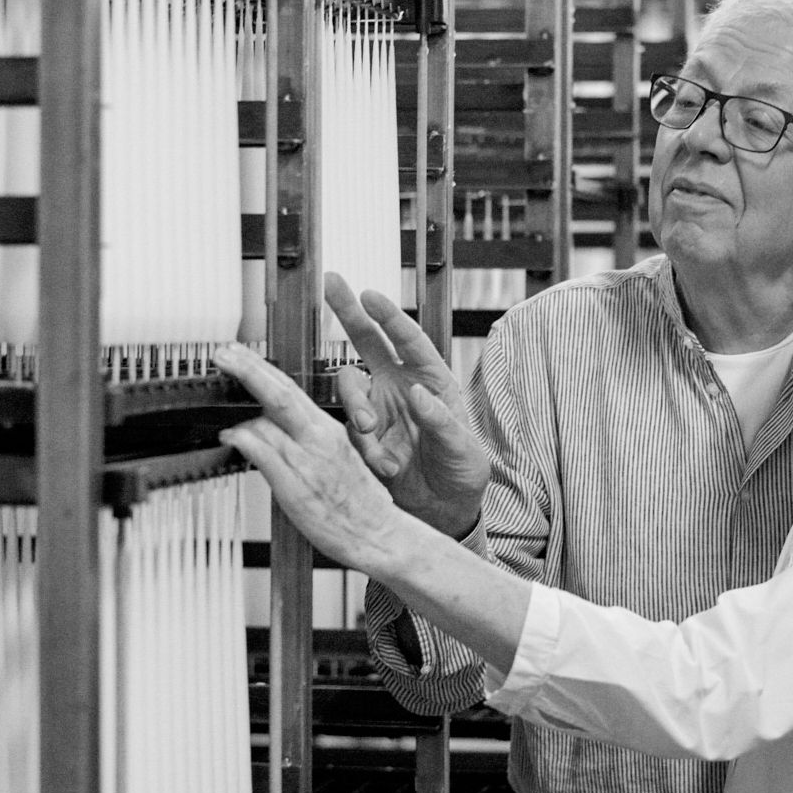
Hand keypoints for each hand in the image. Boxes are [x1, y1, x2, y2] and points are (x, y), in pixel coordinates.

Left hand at [215, 344, 412, 573]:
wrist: (379, 535)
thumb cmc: (360, 504)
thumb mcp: (340, 459)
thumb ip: (309, 440)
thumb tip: (274, 429)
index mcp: (330, 430)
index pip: (291, 388)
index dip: (261, 368)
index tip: (240, 354)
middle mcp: (318, 440)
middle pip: (278, 394)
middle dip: (247, 369)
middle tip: (222, 355)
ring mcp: (306, 462)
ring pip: (265, 422)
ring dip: (238, 415)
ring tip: (222, 417)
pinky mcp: (294, 487)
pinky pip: (262, 453)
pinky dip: (242, 440)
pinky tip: (230, 436)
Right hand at [324, 273, 488, 535]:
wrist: (444, 509)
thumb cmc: (462, 470)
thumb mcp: (462, 447)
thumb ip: (440, 421)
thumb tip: (419, 395)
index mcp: (431, 379)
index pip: (409, 340)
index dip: (389, 316)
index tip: (370, 296)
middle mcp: (400, 387)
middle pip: (368, 341)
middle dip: (349, 311)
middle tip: (331, 284)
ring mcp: (378, 409)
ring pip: (351, 386)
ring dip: (357, 404)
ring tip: (372, 430)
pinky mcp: (362, 437)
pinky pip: (349, 430)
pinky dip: (363, 446)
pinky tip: (385, 465)